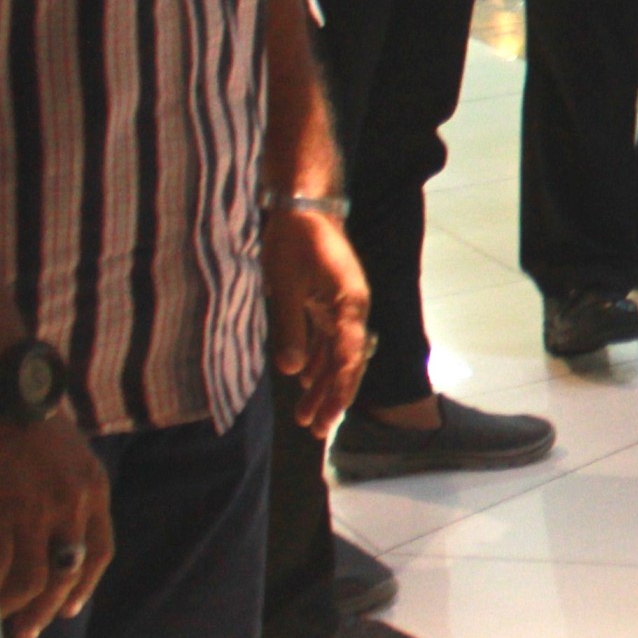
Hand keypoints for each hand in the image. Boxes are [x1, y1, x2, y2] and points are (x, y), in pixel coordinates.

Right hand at [0, 413, 109, 637]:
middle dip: (48, 609)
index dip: (84, 586)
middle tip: (28, 632)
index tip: (70, 608)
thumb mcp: (69, 454)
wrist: (4, 388)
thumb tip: (52, 540)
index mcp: (94, 488)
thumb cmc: (29, 421)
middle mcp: (73, 502)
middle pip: (67, 572)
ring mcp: (36, 507)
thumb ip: (71, 492)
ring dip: (15, 607)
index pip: (99, 552)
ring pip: (32, 578)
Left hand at [264, 203, 371, 434]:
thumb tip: (293, 372)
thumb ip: (291, 329)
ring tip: (307, 416)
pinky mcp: (329, 302)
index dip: (337, 390)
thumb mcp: (286, 285)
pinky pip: (327, 340)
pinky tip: (304, 380)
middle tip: (317, 430)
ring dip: (322, 384)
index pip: (348, 357)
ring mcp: (342, 306)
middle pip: (348, 362)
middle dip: (333, 397)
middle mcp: (352, 310)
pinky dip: (317, 362)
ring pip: (337, 354)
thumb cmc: (294, 241)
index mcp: (348, 305)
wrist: (304, 207)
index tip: (326, 418)